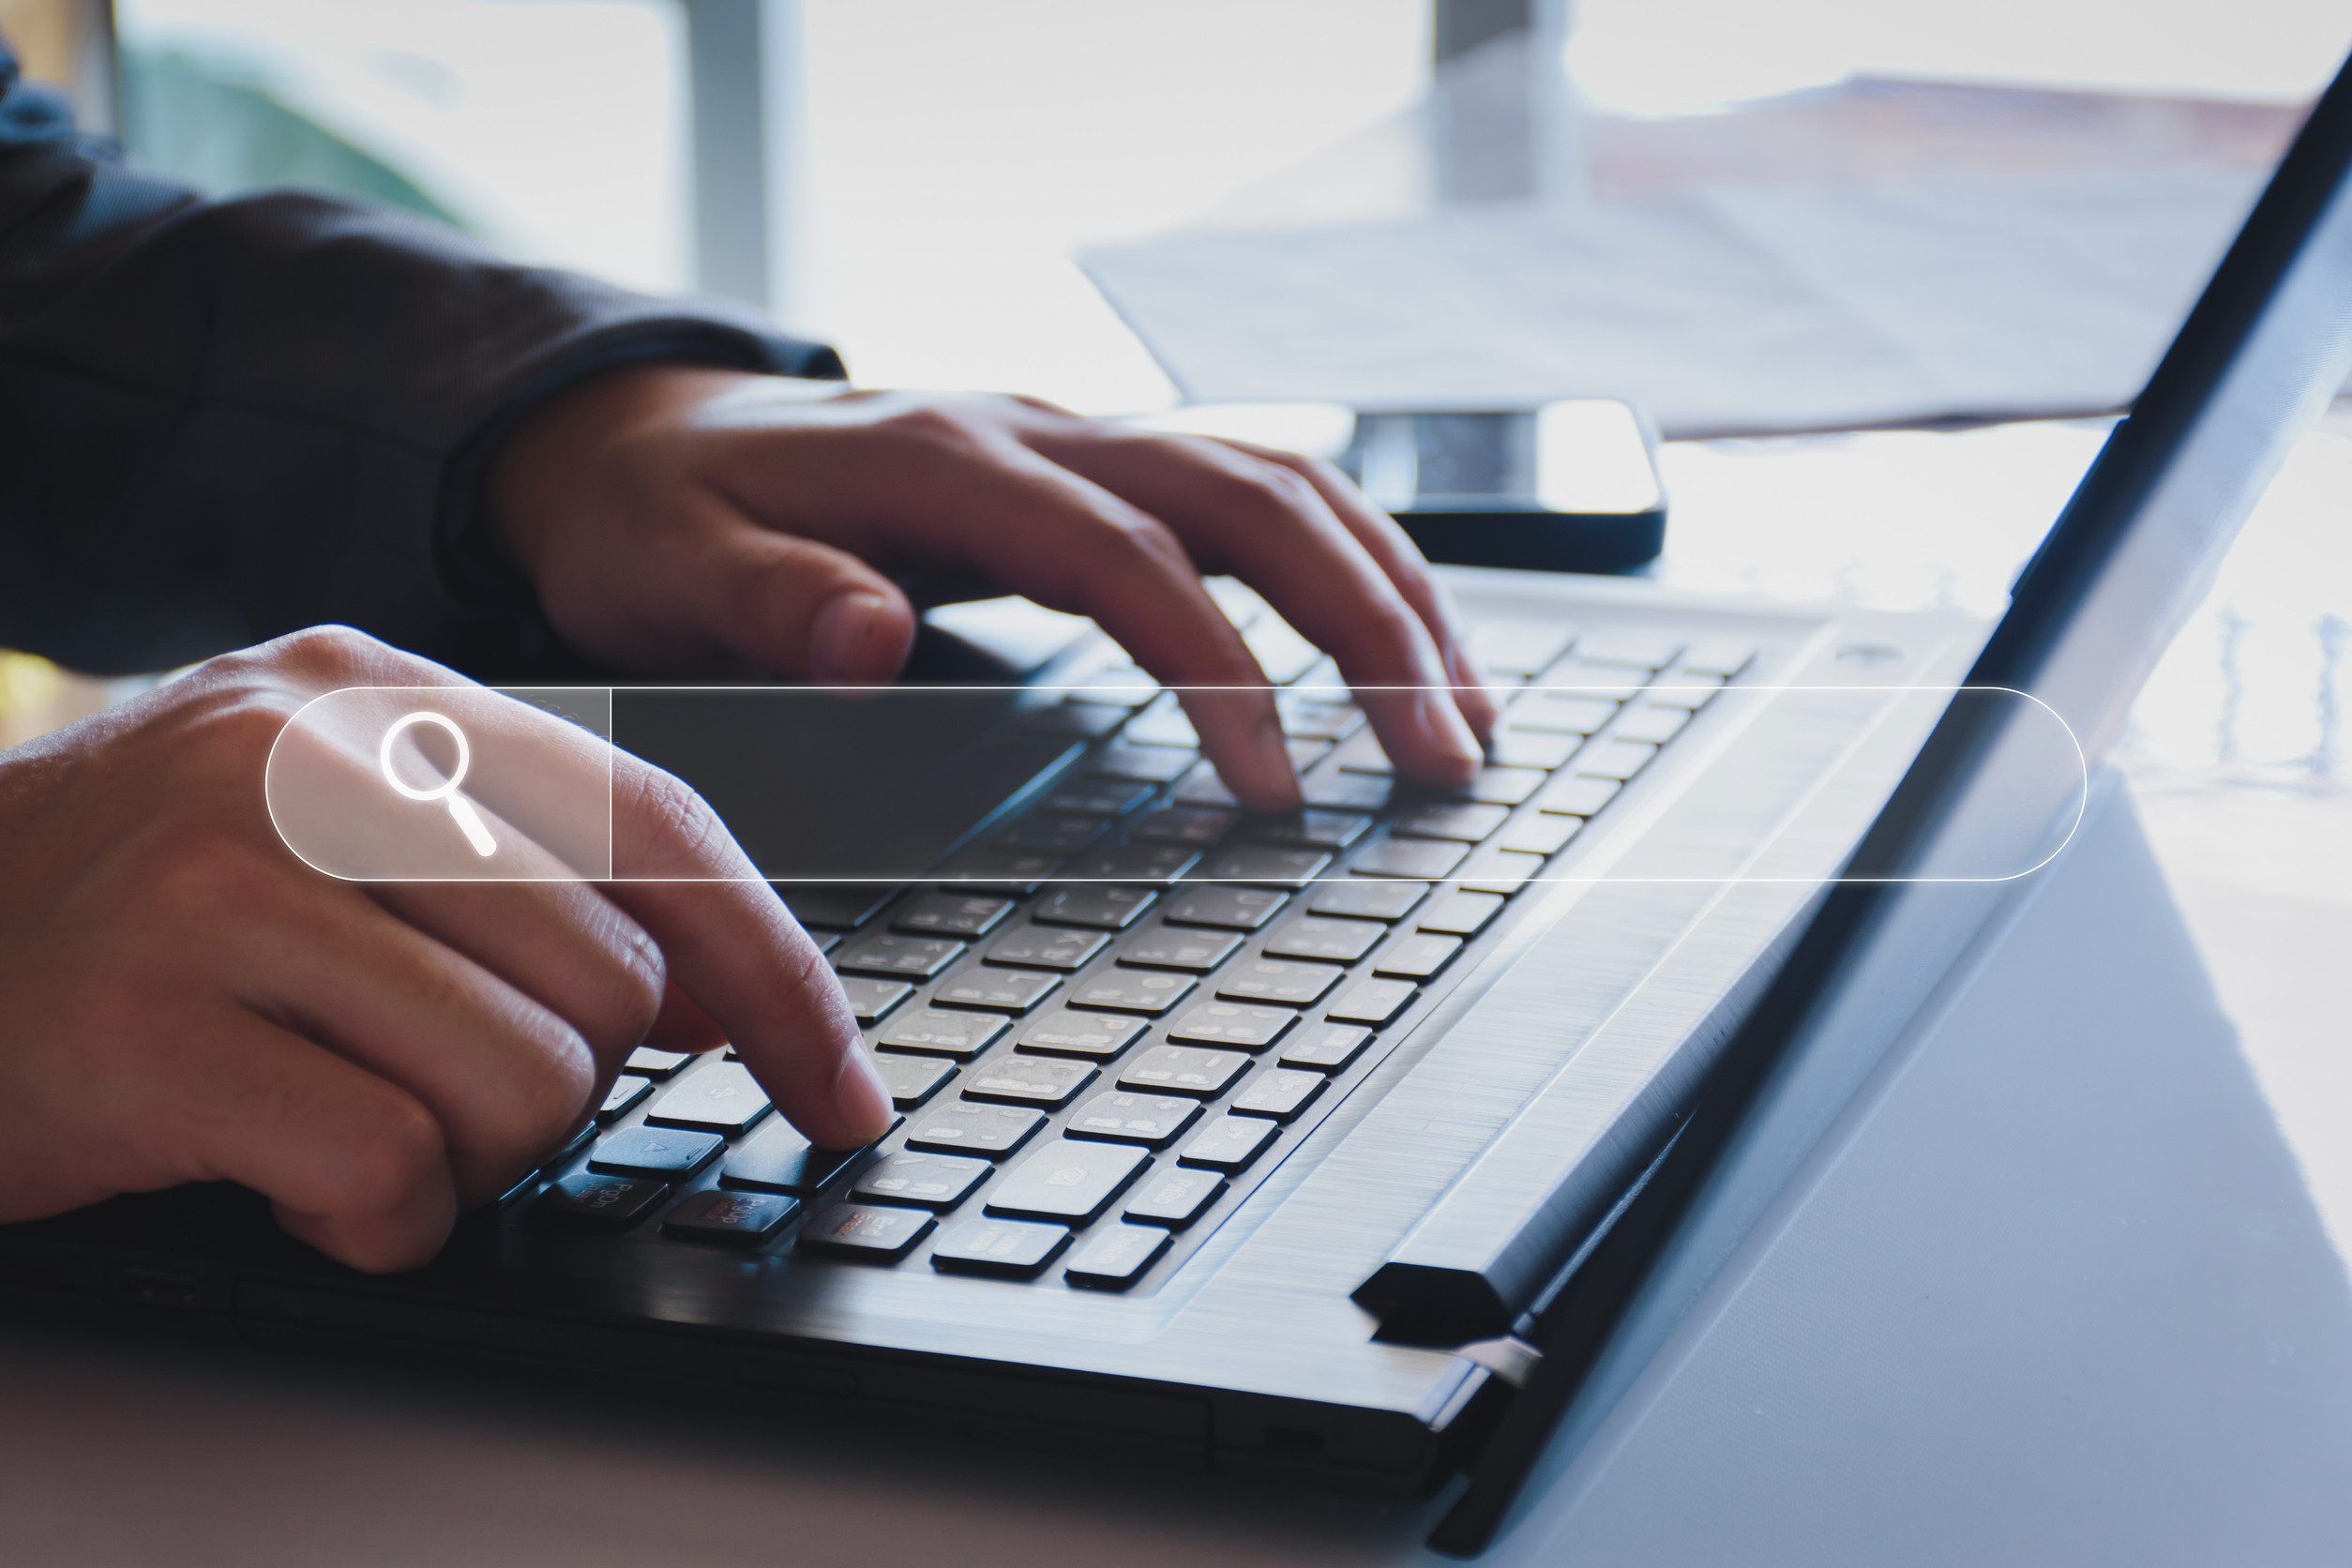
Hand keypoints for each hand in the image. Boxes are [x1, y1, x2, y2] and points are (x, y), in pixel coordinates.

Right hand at [0, 627, 887, 1271]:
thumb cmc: (137, 904)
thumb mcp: (329, 823)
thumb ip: (522, 873)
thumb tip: (721, 992)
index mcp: (381, 693)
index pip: (664, 830)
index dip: (782, 976)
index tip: (842, 1091)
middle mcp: (310, 761)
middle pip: (612, 984)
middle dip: (558, 1082)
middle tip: (427, 1079)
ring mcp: (221, 885)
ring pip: (525, 1087)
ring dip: (463, 1157)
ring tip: (343, 1117)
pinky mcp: (144, 1028)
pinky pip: (393, 1175)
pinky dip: (372, 1221)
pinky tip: (287, 1179)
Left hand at [488, 369, 1498, 810]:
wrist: (645, 438)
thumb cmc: (662, 522)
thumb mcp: (670, 570)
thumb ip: (770, 601)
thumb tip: (872, 639)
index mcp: (950, 462)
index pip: (1130, 556)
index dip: (1221, 666)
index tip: (1278, 787)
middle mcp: (1040, 433)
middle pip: (1257, 497)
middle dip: (1372, 623)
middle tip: (1447, 755)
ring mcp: (1079, 443)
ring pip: (1285, 485)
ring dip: (1391, 589)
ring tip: (1467, 712)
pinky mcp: (1097, 477)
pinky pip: (1259, 500)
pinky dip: (1347, 569)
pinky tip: (1396, 646)